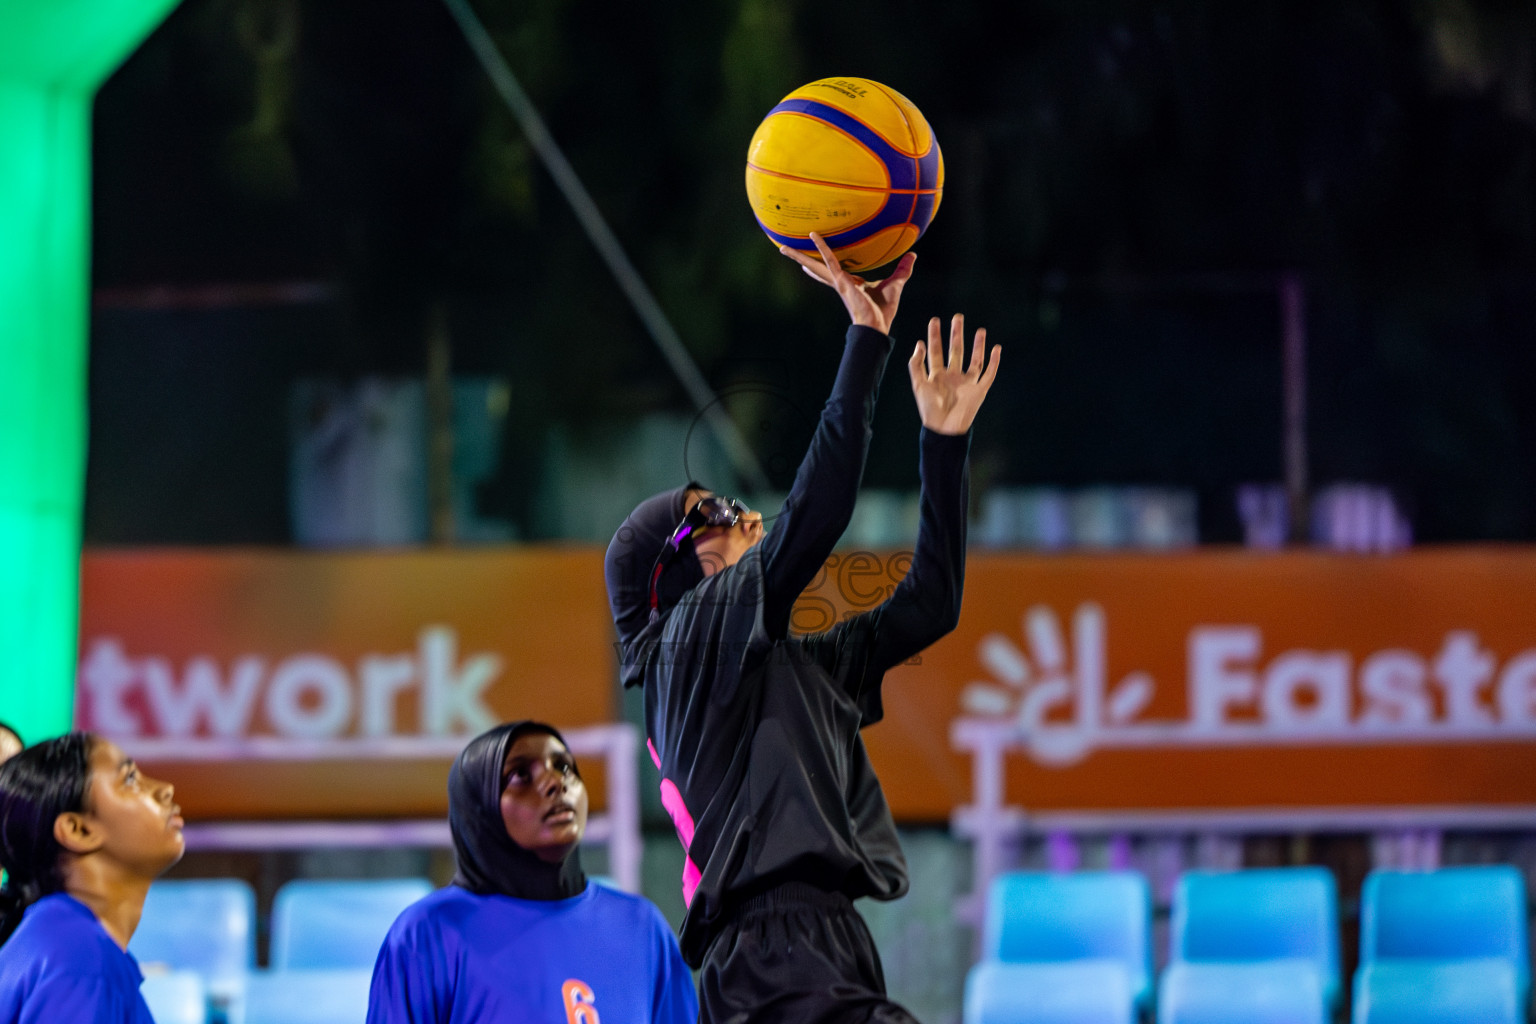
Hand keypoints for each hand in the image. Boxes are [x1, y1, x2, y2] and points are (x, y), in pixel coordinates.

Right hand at [778, 232, 915, 335]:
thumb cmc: (884, 310)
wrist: (877, 325)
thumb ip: (903, 269)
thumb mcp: (896, 283)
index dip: (821, 266)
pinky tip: (814, 235)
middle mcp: (840, 282)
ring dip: (799, 256)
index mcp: (850, 284)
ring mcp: (838, 282)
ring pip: (816, 264)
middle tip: (785, 250)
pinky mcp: (840, 280)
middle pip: (817, 268)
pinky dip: (823, 247)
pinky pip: (830, 260)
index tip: (809, 264)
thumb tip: (913, 255)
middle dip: (801, 260)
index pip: (833, 272)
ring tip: (782, 247)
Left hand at [908, 314, 999, 434]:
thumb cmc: (930, 409)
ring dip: (977, 345)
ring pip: (975, 359)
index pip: (936, 351)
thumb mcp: (919, 384)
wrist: (944, 428)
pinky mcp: (979, 390)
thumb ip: (916, 365)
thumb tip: (919, 344)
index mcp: (937, 375)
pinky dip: (994, 362)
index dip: (935, 336)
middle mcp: (953, 376)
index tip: (935, 320)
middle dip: (956, 334)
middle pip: (956, 351)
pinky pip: (989, 373)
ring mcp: (967, 382)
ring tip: (980, 330)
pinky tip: (996, 349)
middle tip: (958, 317)